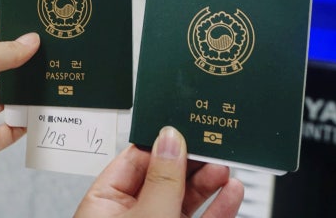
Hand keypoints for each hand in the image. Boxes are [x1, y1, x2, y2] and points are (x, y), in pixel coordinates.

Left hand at [0, 10, 39, 173]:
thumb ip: (6, 49)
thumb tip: (32, 41)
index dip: (1, 21)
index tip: (25, 14)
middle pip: (0, 63)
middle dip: (21, 55)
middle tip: (48, 45)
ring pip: (9, 96)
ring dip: (27, 88)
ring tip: (52, 75)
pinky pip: (13, 128)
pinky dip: (27, 122)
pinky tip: (42, 110)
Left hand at [74, 127, 243, 217]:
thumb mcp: (147, 216)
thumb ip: (162, 180)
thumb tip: (171, 139)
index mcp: (104, 202)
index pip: (135, 159)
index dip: (163, 143)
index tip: (187, 127)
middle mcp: (128, 214)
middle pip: (164, 177)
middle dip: (191, 161)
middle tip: (213, 144)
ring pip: (184, 199)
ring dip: (208, 183)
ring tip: (225, 165)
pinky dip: (217, 208)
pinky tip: (231, 193)